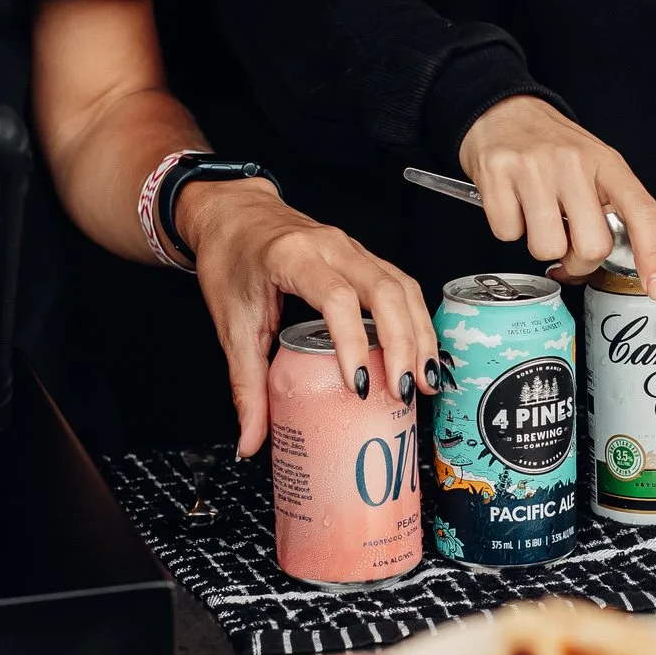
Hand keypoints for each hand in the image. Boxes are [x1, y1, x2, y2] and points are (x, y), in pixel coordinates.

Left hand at [179, 179, 439, 457]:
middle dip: (403, 344)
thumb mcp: (230, 324)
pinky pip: (401, 285)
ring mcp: (352, 248)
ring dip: (419, 334)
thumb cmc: (230, 257)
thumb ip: (245, 385)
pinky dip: (416, 320)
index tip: (358, 386)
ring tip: (425, 379)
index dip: (354, 343)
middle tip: (406, 390)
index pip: (336, 298)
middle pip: (385, 291)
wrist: (232, 213)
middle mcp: (330, 247)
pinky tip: (420, 353)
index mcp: (293, 257)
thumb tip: (251, 440)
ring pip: (402, 287)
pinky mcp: (363, 257)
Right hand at [459, 97, 655, 299]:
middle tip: (568, 244)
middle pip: (592, 245)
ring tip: (537, 217)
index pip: (641, 211)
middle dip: (579, 261)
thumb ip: (620, 205)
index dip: (652, 253)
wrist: (502, 110)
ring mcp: (533, 167)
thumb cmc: (552, 145)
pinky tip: (513, 204)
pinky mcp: (496, 174)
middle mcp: (572, 162)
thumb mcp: (597, 163)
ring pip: (547, 247)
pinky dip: (508, 228)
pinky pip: (506, 233)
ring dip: (541, 245)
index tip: (655, 284)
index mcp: (605, 162)